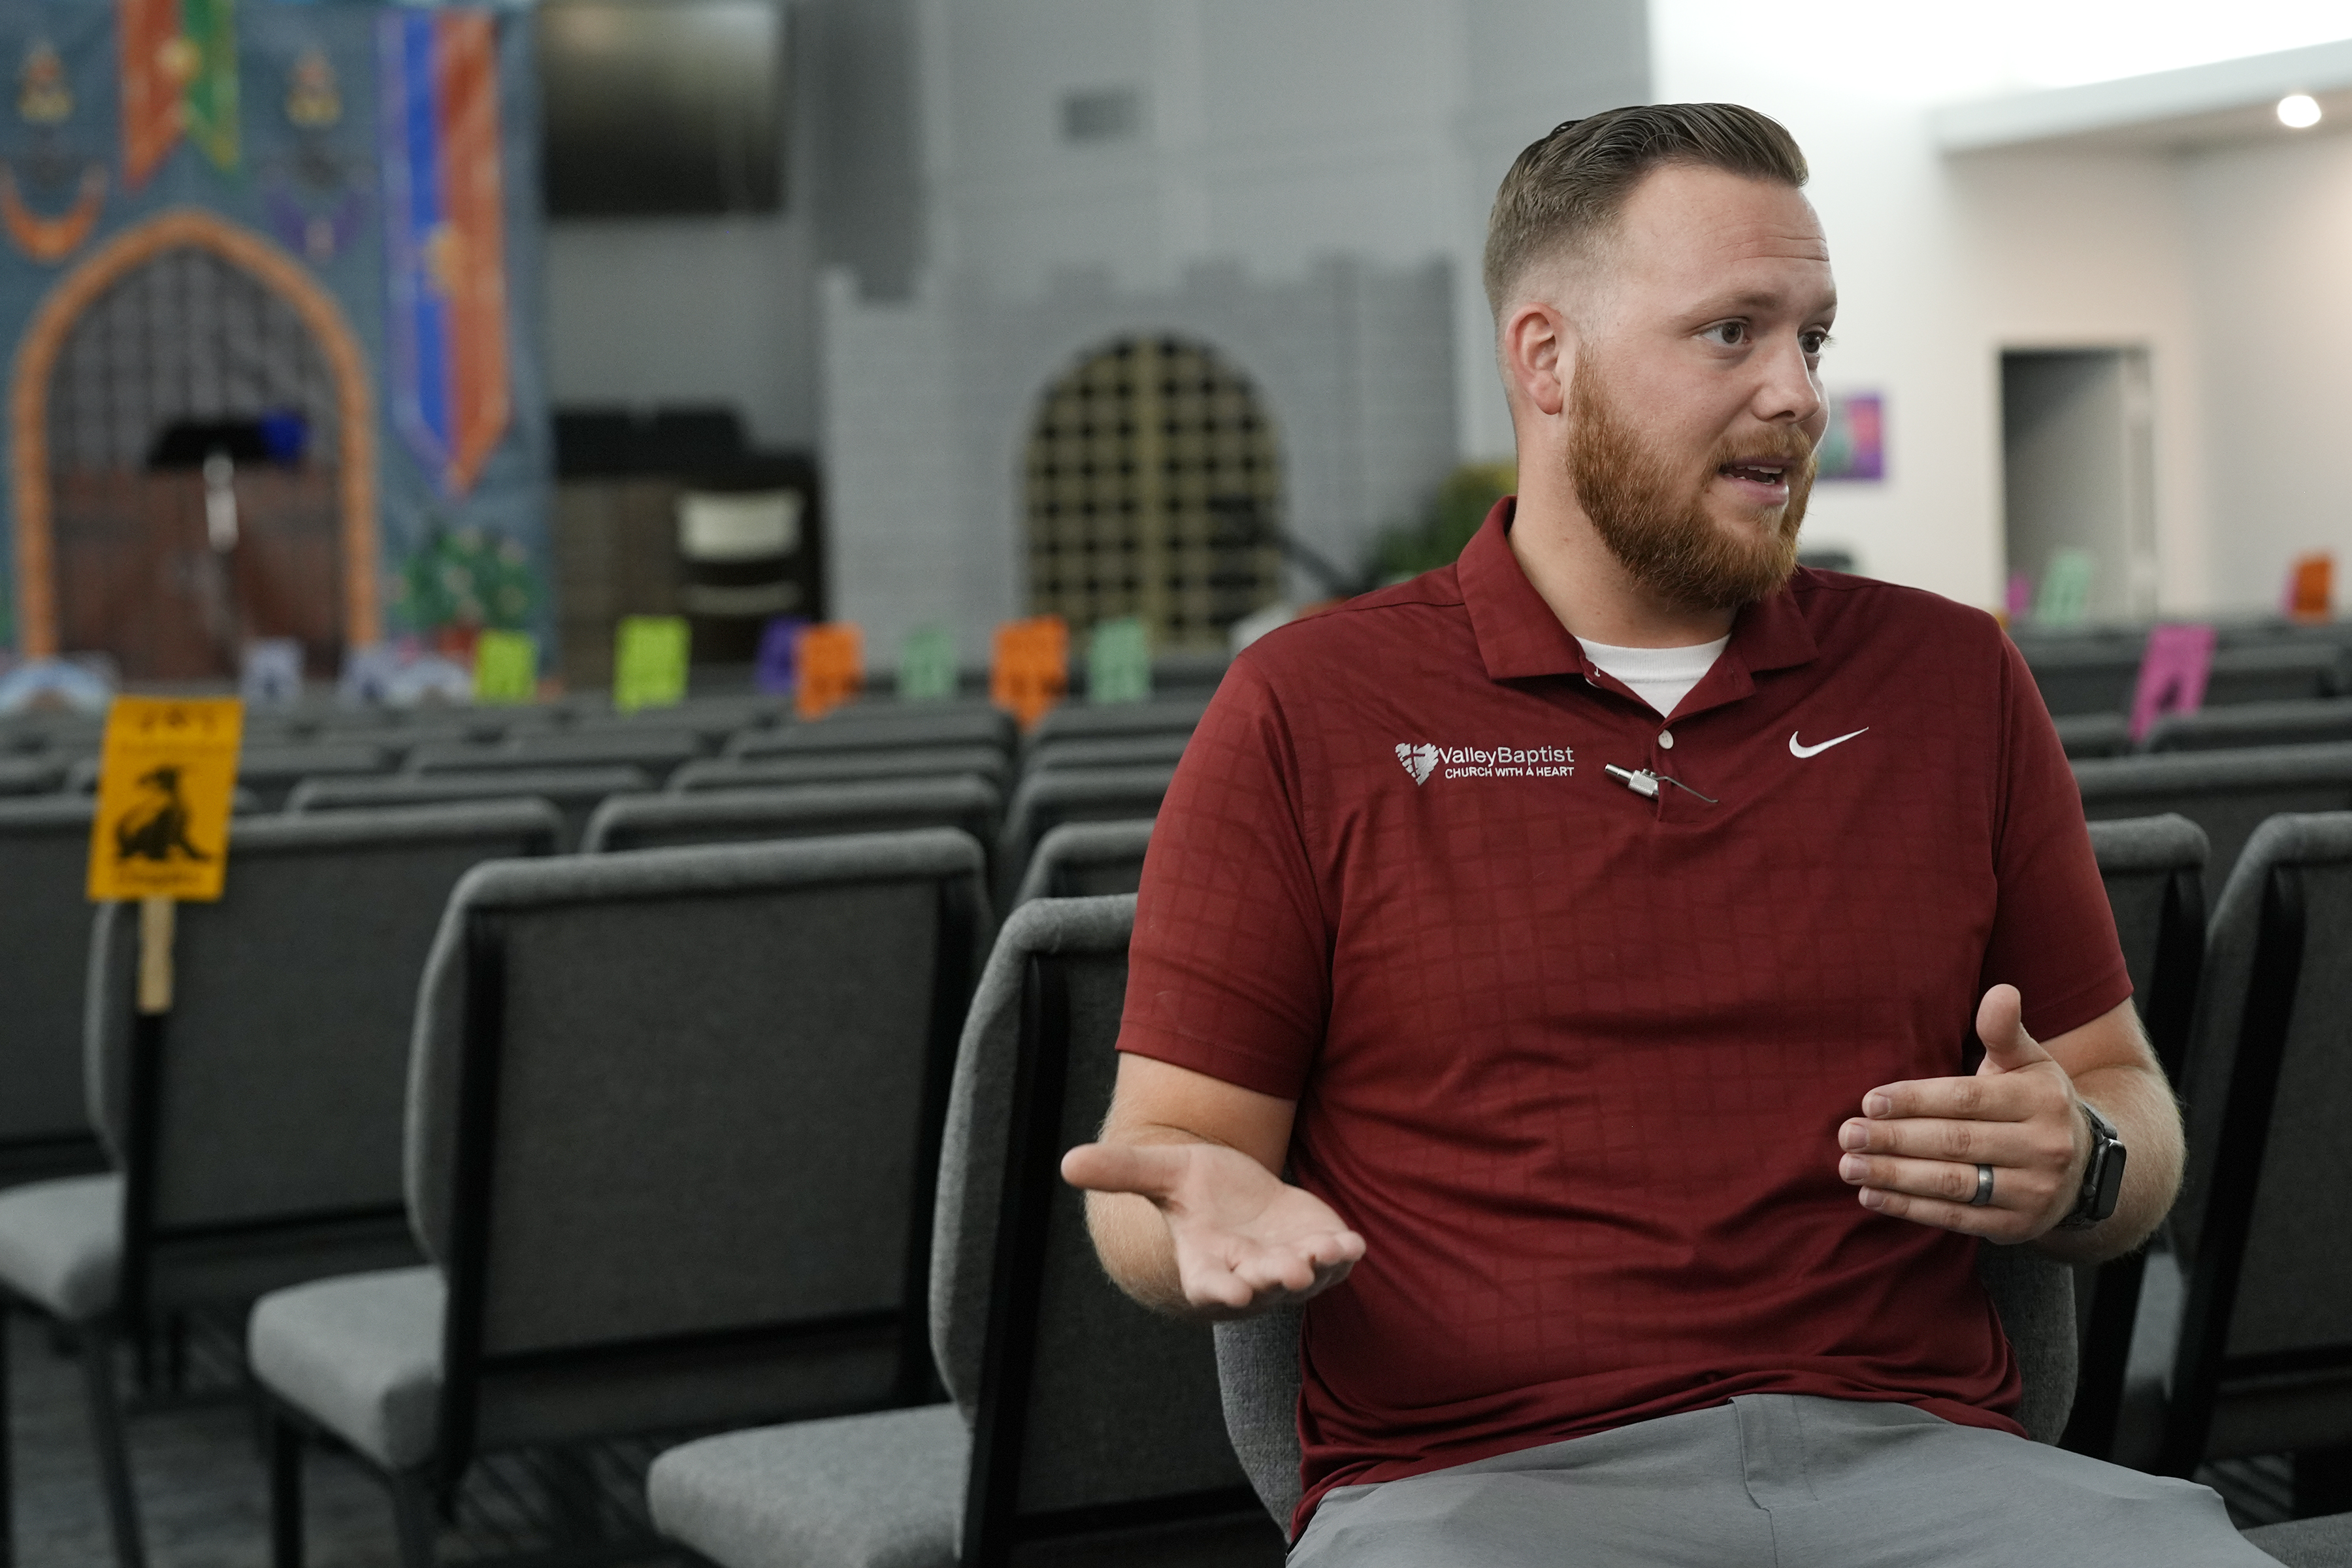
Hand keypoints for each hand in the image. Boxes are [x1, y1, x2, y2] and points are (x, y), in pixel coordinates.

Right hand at [1061, 1139, 1364, 1317]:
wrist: (1243, 1196)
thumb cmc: (1199, 1190)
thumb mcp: (1163, 1173)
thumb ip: (1122, 1171)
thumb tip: (1066, 1162)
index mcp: (1206, 1262)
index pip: (1211, 1287)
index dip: (1222, 1292)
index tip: (1233, 1293)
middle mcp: (1249, 1274)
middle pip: (1263, 1285)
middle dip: (1276, 1278)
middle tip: (1291, 1272)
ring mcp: (1289, 1267)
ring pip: (1306, 1276)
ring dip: (1317, 1268)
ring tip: (1328, 1252)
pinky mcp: (1322, 1252)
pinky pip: (1336, 1262)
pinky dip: (1344, 1255)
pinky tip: (1353, 1243)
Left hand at [1835, 985, 2091, 1242]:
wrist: (2081, 1165)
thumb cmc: (2033, 1101)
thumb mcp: (2027, 1062)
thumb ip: (2004, 1031)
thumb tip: (2001, 991)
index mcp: (2040, 1099)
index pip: (1965, 1099)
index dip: (1914, 1100)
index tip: (1868, 1102)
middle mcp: (2045, 1147)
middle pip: (1955, 1142)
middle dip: (1894, 1139)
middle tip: (1847, 1135)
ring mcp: (2034, 1191)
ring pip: (1953, 1184)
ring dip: (1894, 1177)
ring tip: (1850, 1167)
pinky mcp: (2019, 1226)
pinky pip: (1957, 1218)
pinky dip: (1910, 1208)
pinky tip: (1871, 1197)